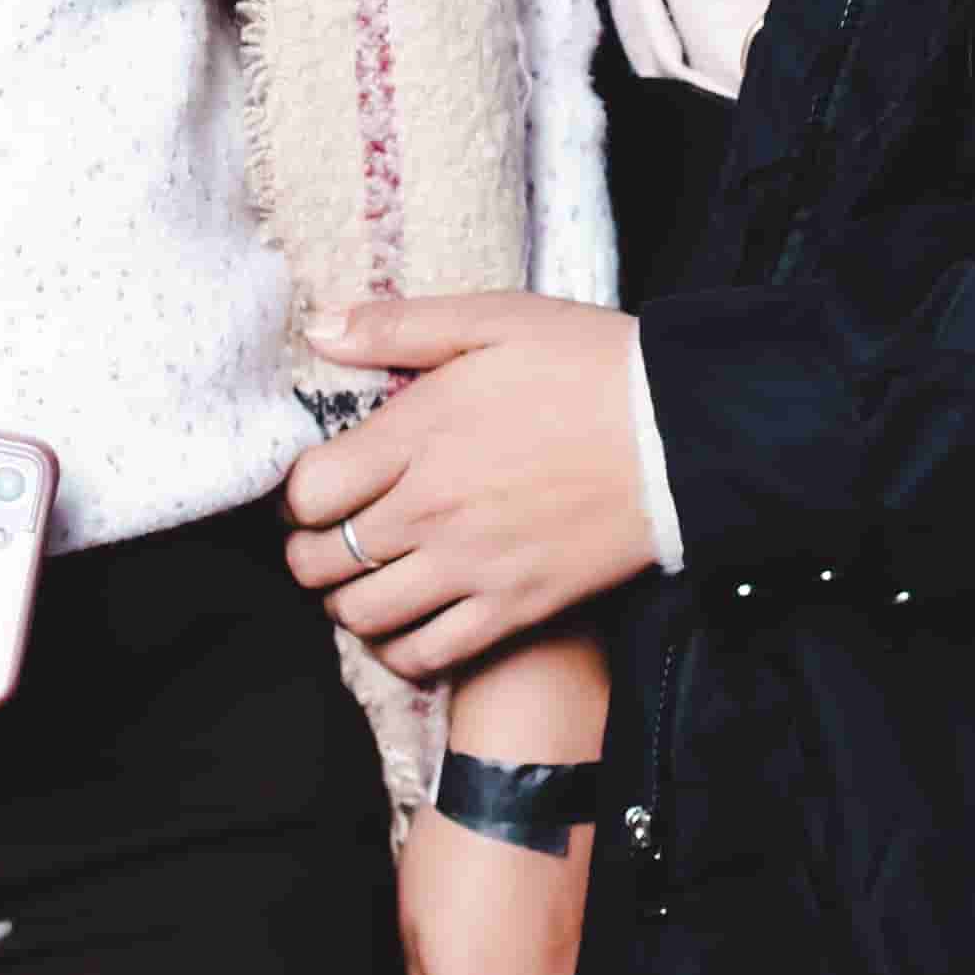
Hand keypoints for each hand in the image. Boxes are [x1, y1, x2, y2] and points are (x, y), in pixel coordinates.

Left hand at [285, 292, 656, 679]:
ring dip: (346, 602)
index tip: (313, 489)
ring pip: (363, 615)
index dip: (296, 495)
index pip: (309, 492)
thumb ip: (399, 326)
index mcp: (417, 434)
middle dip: (308, 553)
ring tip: (360, 580)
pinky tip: (405, 624)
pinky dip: (399, 649)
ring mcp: (471, 568)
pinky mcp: (514, 609)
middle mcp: (431, 510)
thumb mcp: (493, 319)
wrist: (679, 432)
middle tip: (324, 539)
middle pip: (323, 561)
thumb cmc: (585, 366)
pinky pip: (427, 655)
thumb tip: (319, 330)